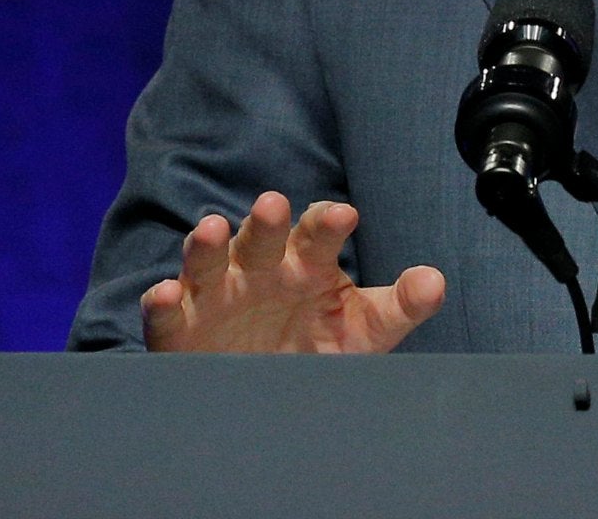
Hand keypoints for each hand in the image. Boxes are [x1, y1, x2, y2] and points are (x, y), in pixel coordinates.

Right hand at [142, 191, 445, 352]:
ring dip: (206, 246)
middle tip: (273, 205)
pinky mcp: (180, 328)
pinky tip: (163, 293)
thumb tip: (435, 281)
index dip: (328, 223)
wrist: (269, 392)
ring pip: (208, 262)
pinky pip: (167, 313)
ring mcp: (217, 295)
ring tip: (208, 229)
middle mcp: (260, 269)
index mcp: (307, 261)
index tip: (345, 215)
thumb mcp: (364, 330)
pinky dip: (162, 303)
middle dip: (265, 222)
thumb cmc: (319, 343)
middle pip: (261, 237)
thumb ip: (399, 306)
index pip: (319, 232)